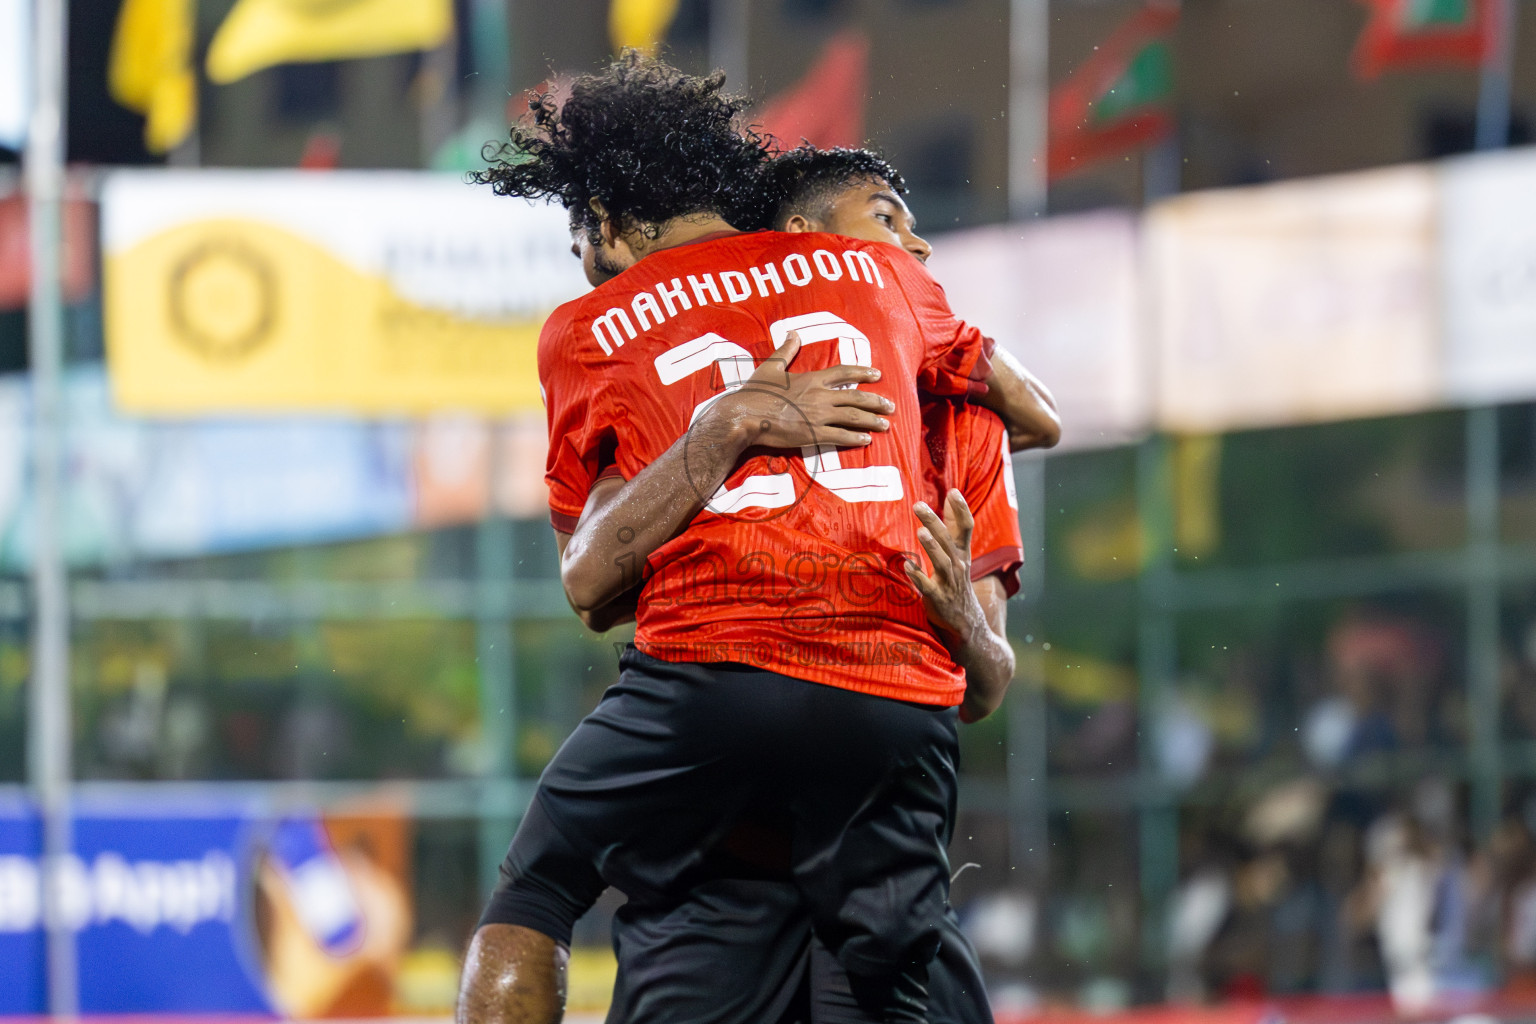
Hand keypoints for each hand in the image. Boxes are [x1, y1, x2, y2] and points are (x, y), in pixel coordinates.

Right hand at [709, 330, 892, 449]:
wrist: (746, 415)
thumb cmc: (756, 392)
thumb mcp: (771, 367)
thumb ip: (786, 351)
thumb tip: (793, 333)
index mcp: (812, 379)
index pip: (844, 372)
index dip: (863, 372)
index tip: (878, 374)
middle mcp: (820, 396)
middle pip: (856, 397)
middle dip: (876, 402)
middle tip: (890, 406)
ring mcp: (818, 416)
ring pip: (852, 418)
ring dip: (871, 421)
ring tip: (885, 425)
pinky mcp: (812, 434)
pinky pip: (840, 436)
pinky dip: (855, 438)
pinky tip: (866, 440)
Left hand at [905, 489, 985, 644]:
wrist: (966, 621)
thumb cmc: (957, 580)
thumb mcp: (959, 553)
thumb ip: (954, 525)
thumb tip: (952, 494)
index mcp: (962, 552)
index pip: (966, 527)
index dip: (962, 510)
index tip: (953, 492)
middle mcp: (958, 565)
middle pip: (948, 540)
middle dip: (934, 522)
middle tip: (918, 505)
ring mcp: (949, 582)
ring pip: (942, 562)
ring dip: (932, 547)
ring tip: (921, 533)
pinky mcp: (938, 598)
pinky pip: (928, 587)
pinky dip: (918, 577)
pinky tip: (907, 567)